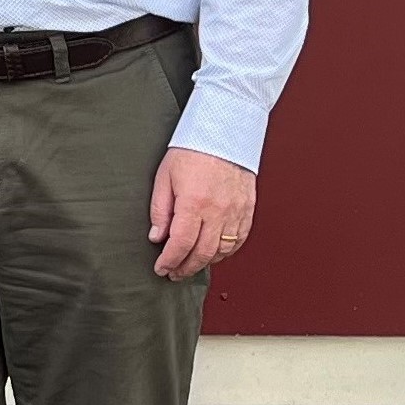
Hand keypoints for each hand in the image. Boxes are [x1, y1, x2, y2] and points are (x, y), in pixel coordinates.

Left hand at [150, 147, 256, 281]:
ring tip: (190, 264)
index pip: (180, 244)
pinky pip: (239, 240)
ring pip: (222, 250)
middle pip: (202, 253)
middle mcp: (218, 210)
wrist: (224, 132)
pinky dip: (226, 252)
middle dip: (185, 268)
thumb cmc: (192, 150)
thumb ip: (160, 210)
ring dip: (205, 263)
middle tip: (174, 273)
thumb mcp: (164, 177)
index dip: (169, 261)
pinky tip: (213, 253)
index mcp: (194, 202)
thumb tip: (157, 236)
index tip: (161, 268)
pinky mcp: (247, 209)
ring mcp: (236, 211)